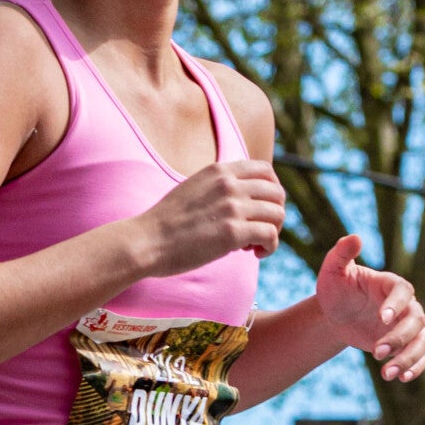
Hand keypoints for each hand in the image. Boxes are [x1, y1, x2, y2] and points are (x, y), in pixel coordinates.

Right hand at [134, 159, 284, 275]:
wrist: (146, 241)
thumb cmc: (167, 223)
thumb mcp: (194, 188)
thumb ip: (218, 187)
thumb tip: (241, 199)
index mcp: (220, 171)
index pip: (266, 171)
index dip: (272, 192)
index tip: (261, 210)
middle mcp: (229, 184)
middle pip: (277, 193)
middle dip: (274, 214)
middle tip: (259, 231)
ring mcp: (232, 207)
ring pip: (278, 214)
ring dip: (273, 232)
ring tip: (255, 245)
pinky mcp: (232, 233)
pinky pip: (270, 235)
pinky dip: (270, 247)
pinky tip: (255, 254)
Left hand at [315, 234, 424, 381]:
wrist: (337, 313)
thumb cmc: (336, 289)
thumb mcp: (333, 271)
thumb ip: (342, 254)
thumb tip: (355, 237)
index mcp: (390, 284)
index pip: (402, 291)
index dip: (396, 304)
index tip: (382, 318)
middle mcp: (405, 304)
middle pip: (415, 320)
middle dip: (399, 337)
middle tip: (377, 351)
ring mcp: (408, 325)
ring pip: (422, 340)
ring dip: (408, 358)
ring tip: (388, 374)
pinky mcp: (406, 344)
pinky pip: (420, 356)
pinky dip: (416, 367)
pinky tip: (401, 378)